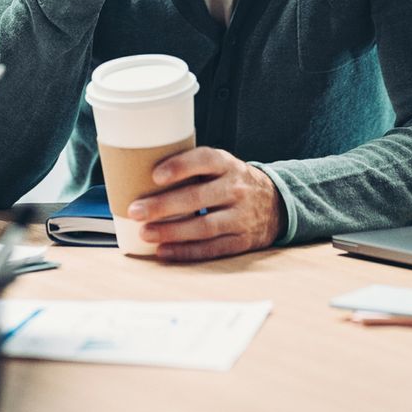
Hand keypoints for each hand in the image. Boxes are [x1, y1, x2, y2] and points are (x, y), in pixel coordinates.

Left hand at [124, 147, 282, 261]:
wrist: (275, 204)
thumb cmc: (231, 182)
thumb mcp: (220, 166)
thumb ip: (192, 168)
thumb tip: (140, 173)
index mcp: (227, 164)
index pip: (204, 160)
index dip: (180, 167)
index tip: (155, 175)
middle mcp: (236, 189)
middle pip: (198, 198)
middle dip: (164, 206)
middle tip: (136, 211)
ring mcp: (240, 217)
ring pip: (204, 226)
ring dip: (171, 231)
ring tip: (145, 233)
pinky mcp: (241, 241)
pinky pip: (211, 248)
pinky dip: (185, 252)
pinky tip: (163, 251)